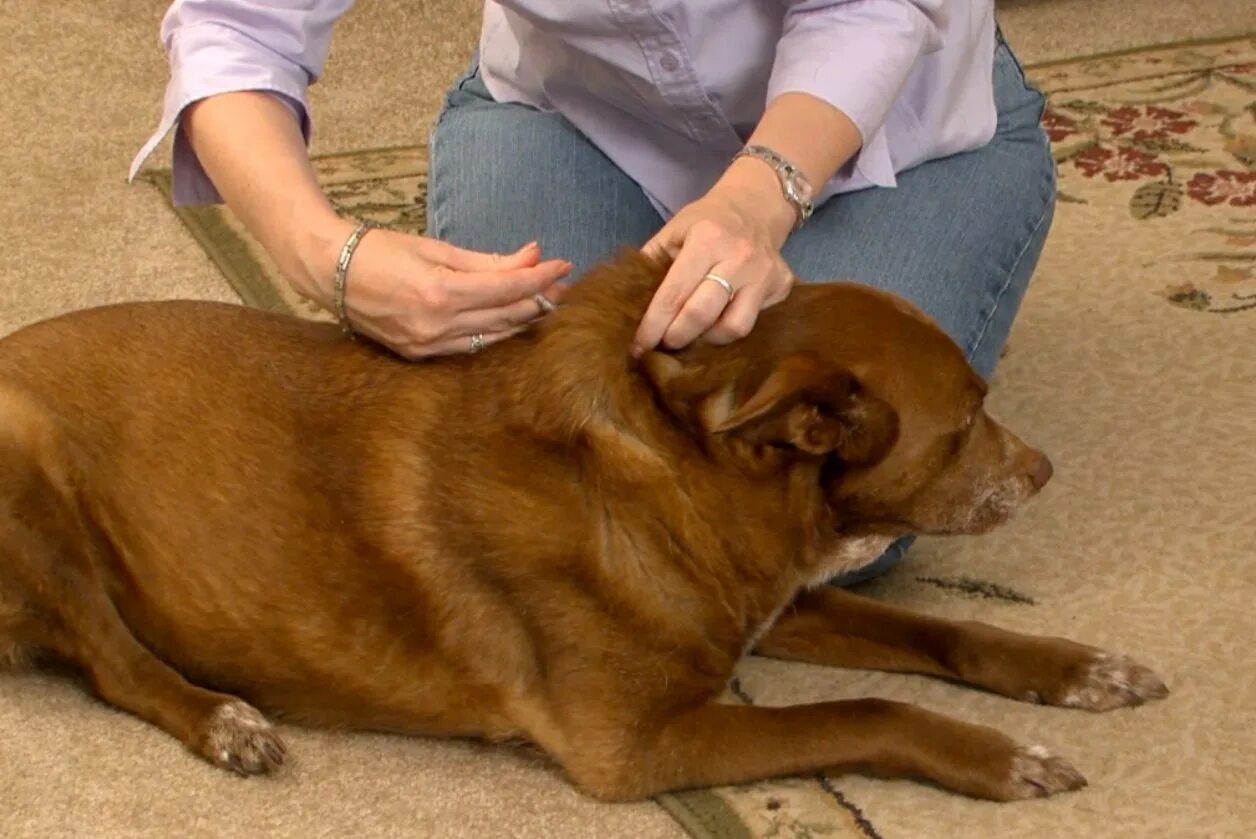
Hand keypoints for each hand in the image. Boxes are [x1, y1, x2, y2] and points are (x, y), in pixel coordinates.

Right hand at [300, 221, 570, 358]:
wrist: (330, 273)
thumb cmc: (380, 250)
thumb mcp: (436, 248)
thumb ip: (487, 260)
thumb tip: (531, 255)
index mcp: (440, 292)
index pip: (508, 289)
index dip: (540, 277)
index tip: (563, 265)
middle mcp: (436, 325)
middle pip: (506, 316)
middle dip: (539, 299)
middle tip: (563, 285)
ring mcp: (428, 345)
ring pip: (493, 336)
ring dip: (522, 319)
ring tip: (545, 302)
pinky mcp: (420, 355)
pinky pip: (470, 346)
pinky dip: (494, 333)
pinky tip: (510, 321)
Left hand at [634, 158, 797, 355]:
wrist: (757, 205)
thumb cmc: (708, 221)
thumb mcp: (674, 230)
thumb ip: (651, 263)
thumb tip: (626, 306)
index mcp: (707, 240)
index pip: (673, 294)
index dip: (653, 325)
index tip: (638, 346)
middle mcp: (739, 257)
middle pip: (702, 315)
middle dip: (676, 337)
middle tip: (663, 344)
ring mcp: (765, 273)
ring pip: (735, 328)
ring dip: (708, 339)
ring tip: (694, 334)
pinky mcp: (782, 285)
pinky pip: (754, 322)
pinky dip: (731, 328)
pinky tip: (718, 322)